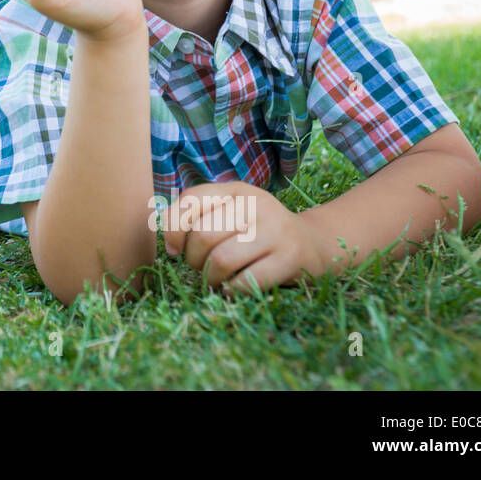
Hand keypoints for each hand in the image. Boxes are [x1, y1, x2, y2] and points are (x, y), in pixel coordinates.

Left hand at [160, 181, 328, 294]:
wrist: (314, 245)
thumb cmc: (258, 232)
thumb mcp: (231, 213)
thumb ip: (197, 216)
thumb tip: (166, 241)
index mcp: (236, 190)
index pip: (189, 200)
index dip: (172, 229)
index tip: (174, 249)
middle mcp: (256, 204)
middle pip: (203, 235)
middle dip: (194, 259)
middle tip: (203, 267)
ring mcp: (276, 230)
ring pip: (222, 260)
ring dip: (211, 278)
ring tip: (218, 279)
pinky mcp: (291, 258)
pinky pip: (246, 281)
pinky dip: (233, 290)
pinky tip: (235, 287)